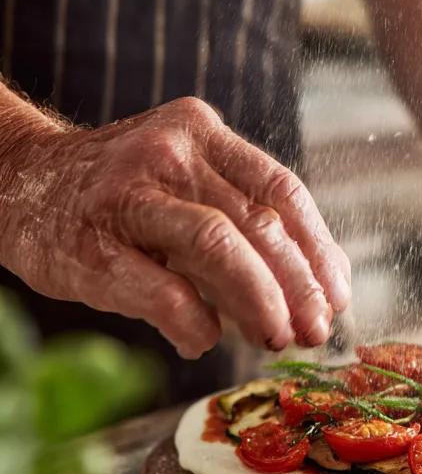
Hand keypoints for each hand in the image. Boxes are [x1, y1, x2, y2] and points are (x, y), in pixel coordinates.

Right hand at [0, 97, 349, 358]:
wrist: (16, 182)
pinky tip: (204, 338)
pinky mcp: (92, 244)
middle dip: (299, 285)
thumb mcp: (189, 185)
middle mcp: (172, 153)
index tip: (338, 296)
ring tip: (277, 338)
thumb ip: (247, 223)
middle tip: (316, 330)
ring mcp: (129, 194)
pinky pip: (159, 288)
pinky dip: (193, 319)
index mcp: (206, 135)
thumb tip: (320, 287)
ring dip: (260, 301)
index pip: (282, 190)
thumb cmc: (122, 195)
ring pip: (218, 245)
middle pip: (259, 221)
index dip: (319, 248)